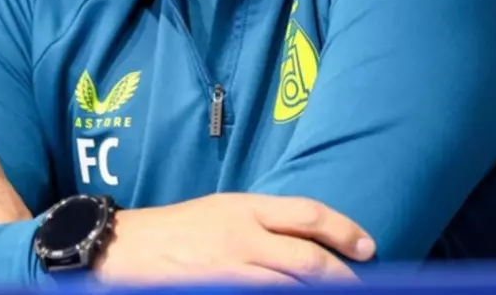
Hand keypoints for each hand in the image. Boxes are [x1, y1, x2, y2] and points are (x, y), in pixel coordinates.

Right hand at [95, 193, 374, 283]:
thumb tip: (311, 238)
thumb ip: (264, 220)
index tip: (367, 247)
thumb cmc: (179, 228)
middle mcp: (242, 238)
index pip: (308, 215)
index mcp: (244, 209)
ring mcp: (232, 271)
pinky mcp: (220, 292)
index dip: (345, 231)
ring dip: (319, 292)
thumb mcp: (223, 209)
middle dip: (342, 276)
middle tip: (360, 284)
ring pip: (291, 286)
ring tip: (337, 293)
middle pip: (309, 260)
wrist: (128, 249)